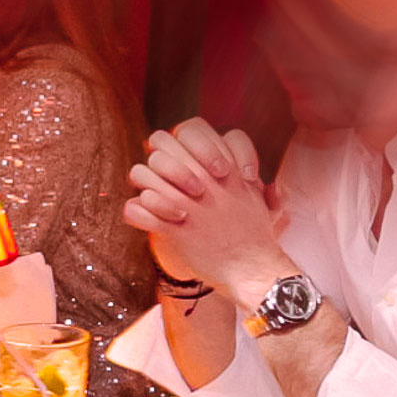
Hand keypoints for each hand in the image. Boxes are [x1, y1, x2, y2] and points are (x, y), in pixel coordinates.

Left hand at [125, 117, 284, 291]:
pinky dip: (138, 213)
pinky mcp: (172, 230)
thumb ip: (251, 176)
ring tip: (157, 202)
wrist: (251, 268)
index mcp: (223, 164)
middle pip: (160, 142)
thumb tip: (256, 177)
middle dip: (158, 159)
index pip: (190, 128)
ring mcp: (185, 202)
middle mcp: (203, 177)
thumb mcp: (258, 195)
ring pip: (141, 172)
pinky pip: (137, 207)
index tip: (189, 163)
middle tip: (166, 181)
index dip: (182, 141)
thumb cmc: (255, 233)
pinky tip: (151, 220)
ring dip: (146, 185)